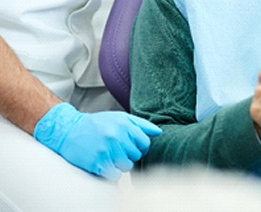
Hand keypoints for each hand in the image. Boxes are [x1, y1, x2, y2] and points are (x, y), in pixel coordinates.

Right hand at [34, 103, 160, 179]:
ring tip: (110, 155)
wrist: (69, 130)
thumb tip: (158, 132)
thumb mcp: (119, 118)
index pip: (145, 142)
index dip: (140, 147)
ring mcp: (107, 149)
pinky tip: (104, 163)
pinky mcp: (98, 162)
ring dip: (120, 164)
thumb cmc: (97, 124)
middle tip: (117, 150)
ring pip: (127, 166)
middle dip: (129, 155)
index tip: (131, 146)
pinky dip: (111, 172)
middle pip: (136, 155)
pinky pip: (115, 175)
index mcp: (124, 123)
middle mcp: (117, 135)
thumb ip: (140, 124)